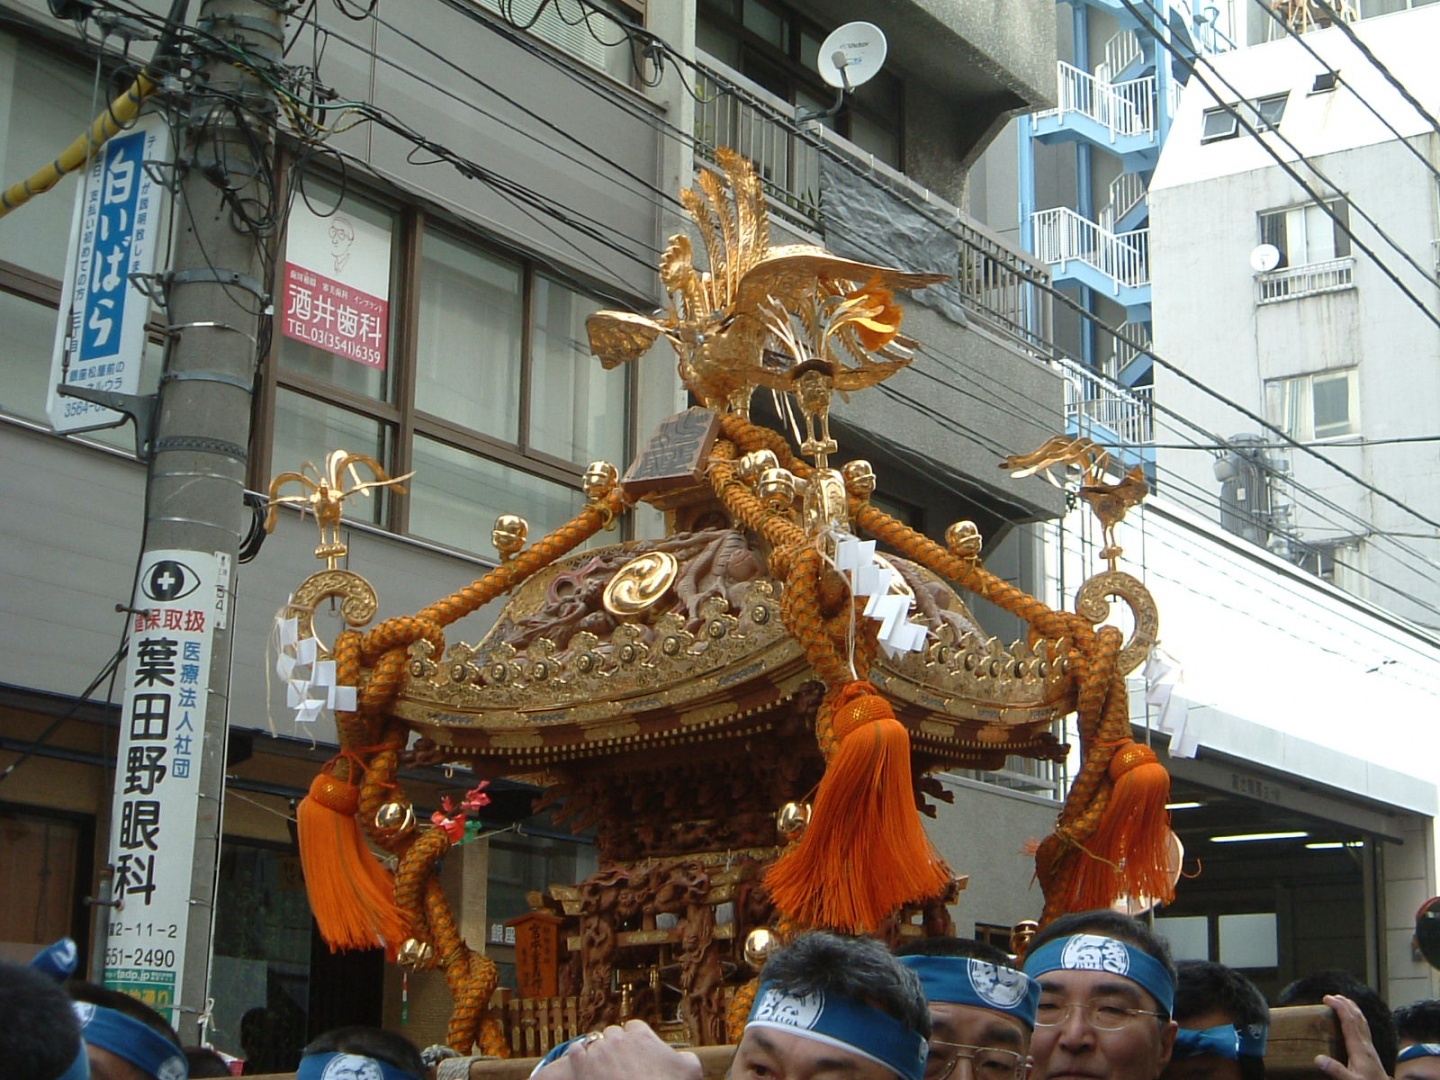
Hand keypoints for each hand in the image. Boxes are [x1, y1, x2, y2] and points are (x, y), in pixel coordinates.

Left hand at [533, 1020, 702, 1079]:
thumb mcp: (690, 1070)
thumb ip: (686, 1057)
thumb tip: (683, 1057)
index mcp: (642, 1036)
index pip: (634, 1027)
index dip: (634, 1040)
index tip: (636, 1052)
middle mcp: (619, 1039)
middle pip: (612, 1034)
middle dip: (615, 1047)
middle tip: (619, 1063)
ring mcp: (599, 1052)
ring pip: (593, 1043)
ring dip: (597, 1053)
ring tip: (600, 1067)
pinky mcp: (582, 1066)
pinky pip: (574, 1052)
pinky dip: (578, 1058)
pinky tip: (582, 1066)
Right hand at [1316, 994, 1390, 1079]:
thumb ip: (1336, 1070)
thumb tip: (1318, 1058)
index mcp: (1359, 1048)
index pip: (1349, 1022)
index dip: (1339, 1007)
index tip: (1326, 998)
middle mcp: (1365, 1044)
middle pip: (1357, 1018)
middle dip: (1345, 1004)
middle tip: (1332, 996)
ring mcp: (1369, 1047)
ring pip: (1362, 1022)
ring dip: (1352, 1009)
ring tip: (1343, 1001)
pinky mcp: (1370, 1052)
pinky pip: (1364, 1029)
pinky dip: (1358, 1019)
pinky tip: (1355, 1021)